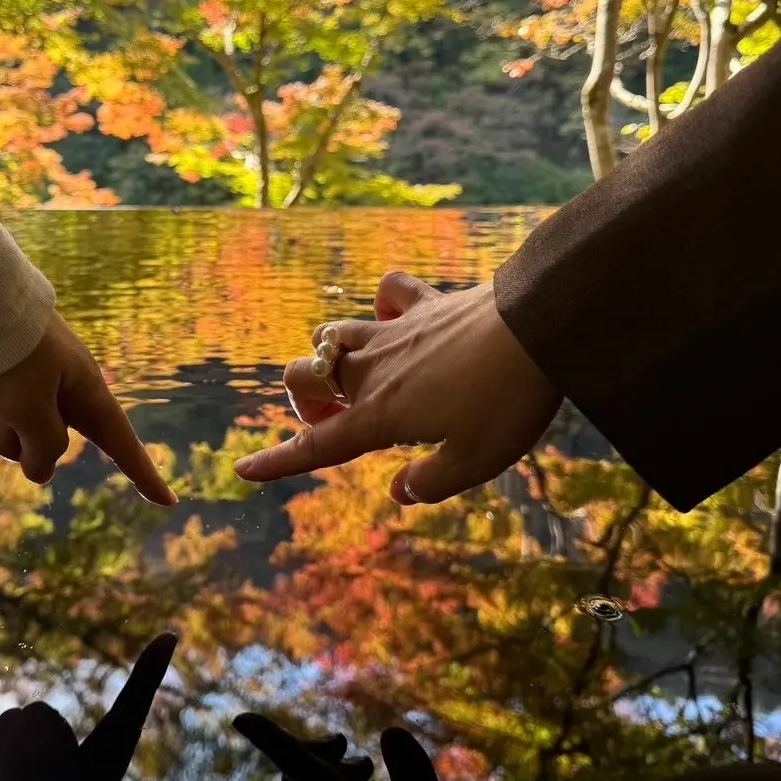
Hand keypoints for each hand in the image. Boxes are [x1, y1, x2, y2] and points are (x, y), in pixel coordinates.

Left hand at [0, 310, 175, 506]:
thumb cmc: (10, 353)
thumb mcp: (31, 409)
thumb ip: (42, 448)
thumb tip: (40, 472)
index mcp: (83, 390)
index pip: (122, 442)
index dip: (145, 474)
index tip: (168, 502)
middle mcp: (58, 388)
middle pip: (42, 444)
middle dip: (13, 436)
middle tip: (4, 404)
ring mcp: (24, 381)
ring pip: (2, 429)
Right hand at [233, 274, 560, 504]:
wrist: (537, 328)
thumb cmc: (507, 402)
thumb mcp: (474, 462)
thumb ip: (430, 482)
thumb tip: (398, 489)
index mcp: (379, 415)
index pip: (315, 446)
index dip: (277, 462)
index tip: (243, 469)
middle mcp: (373, 369)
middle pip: (303, 377)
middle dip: (305, 402)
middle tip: (337, 420)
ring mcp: (395, 330)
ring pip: (332, 334)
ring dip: (331, 357)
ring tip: (359, 377)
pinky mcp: (424, 303)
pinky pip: (386, 292)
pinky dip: (383, 305)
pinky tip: (397, 318)